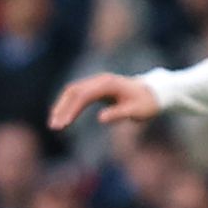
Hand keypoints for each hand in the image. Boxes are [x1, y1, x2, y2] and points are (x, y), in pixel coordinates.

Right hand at [49, 73, 164, 130]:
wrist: (153, 93)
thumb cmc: (146, 104)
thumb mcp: (136, 112)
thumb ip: (119, 114)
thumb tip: (101, 119)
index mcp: (108, 84)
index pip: (83, 95)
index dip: (72, 110)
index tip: (64, 124)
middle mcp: (100, 80)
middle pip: (73, 91)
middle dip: (62, 108)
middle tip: (54, 127)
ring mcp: (97, 82)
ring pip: (72, 91)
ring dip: (61, 106)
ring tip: (54, 124)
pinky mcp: (96, 87)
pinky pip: (77, 93)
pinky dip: (67, 104)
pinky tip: (61, 116)